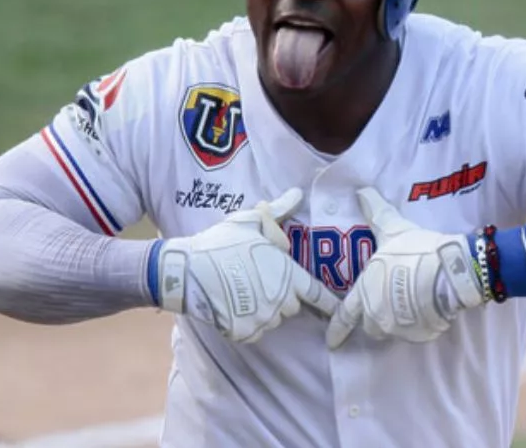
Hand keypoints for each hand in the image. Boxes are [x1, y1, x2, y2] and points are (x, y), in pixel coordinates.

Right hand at [154, 188, 339, 343]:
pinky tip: (230, 305)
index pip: (318, 294)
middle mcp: (281, 300)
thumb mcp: (251, 221)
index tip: (339, 310)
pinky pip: (252, 331)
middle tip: (258, 281)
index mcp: (289, 275)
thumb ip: (278, 211)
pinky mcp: (244, 332)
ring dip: (263, 311)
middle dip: (281, 296)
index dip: (329, 303)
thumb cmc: (221, 242)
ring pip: (271, 320)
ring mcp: (263, 318)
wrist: (186, 270)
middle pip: (291, 306)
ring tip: (241, 291)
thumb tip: (297, 193)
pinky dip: (244, 323)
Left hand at [326, 187, 487, 348]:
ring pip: (392, 329)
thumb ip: (377, 213)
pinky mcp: (422, 333)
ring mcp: (400, 327)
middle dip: (376, 316)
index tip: (331, 342)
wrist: (451, 271)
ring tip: (411, 304)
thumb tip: (361, 191)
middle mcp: (377, 316)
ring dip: (397, 320)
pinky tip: (428, 308)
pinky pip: (415, 331)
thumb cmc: (416, 251)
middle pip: (370, 324)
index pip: (345, 316)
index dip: (337, 329)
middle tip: (389, 303)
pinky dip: (418, 323)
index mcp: (365, 293)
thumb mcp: (394, 229)